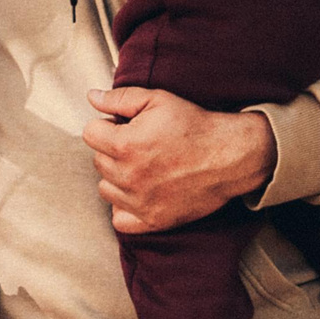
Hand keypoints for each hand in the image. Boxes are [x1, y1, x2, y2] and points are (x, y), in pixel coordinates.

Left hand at [84, 86, 276, 232]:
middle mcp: (128, 177)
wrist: (229, 156)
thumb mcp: (157, 100)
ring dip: (117, 178)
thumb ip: (119, 98)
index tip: (125, 126)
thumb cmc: (194, 125)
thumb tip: (92, 97)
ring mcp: (140, 202)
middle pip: (98, 161)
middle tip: (140, 144)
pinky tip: (140, 192)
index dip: (107, 126)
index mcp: (125, 145)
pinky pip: (120, 219)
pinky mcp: (153, 221)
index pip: (90, 134)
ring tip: (142, 167)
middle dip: (113, 150)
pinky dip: (124, 207)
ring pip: (106, 189)